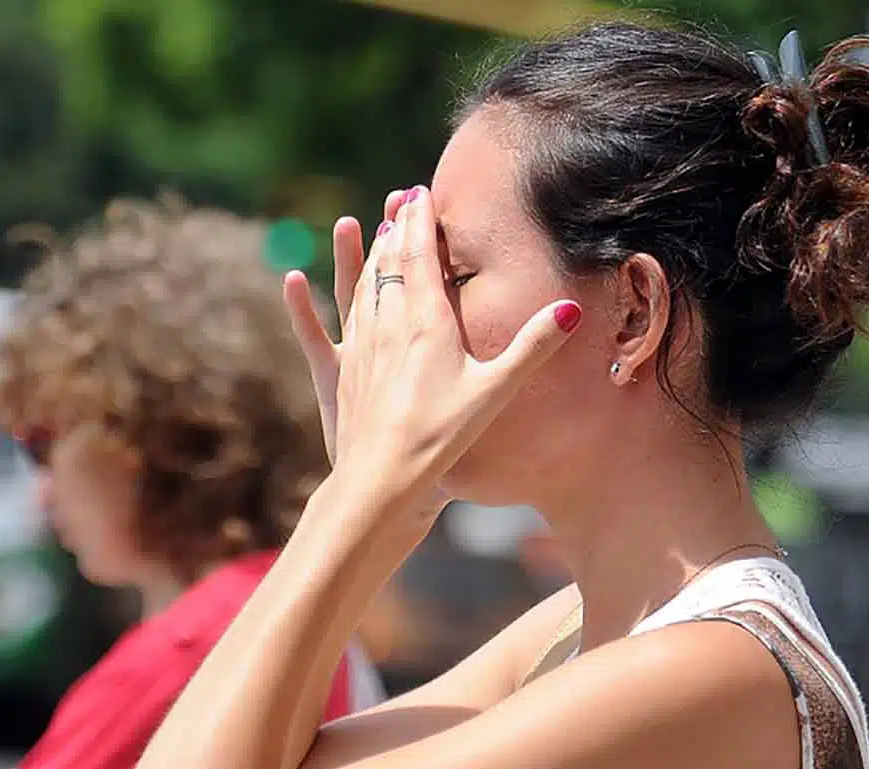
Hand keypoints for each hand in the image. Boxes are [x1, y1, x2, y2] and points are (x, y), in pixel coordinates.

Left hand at [282, 186, 582, 509]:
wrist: (382, 478)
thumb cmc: (443, 436)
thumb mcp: (496, 391)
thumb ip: (532, 347)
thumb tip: (570, 309)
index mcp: (426, 322)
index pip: (421, 256)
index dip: (422, 222)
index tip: (422, 191)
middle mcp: (389, 325)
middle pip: (391, 263)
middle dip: (398, 228)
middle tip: (402, 200)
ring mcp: (362, 347)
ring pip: (363, 287)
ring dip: (370, 254)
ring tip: (375, 230)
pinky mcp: (344, 372)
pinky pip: (332, 322)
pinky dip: (324, 297)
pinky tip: (299, 279)